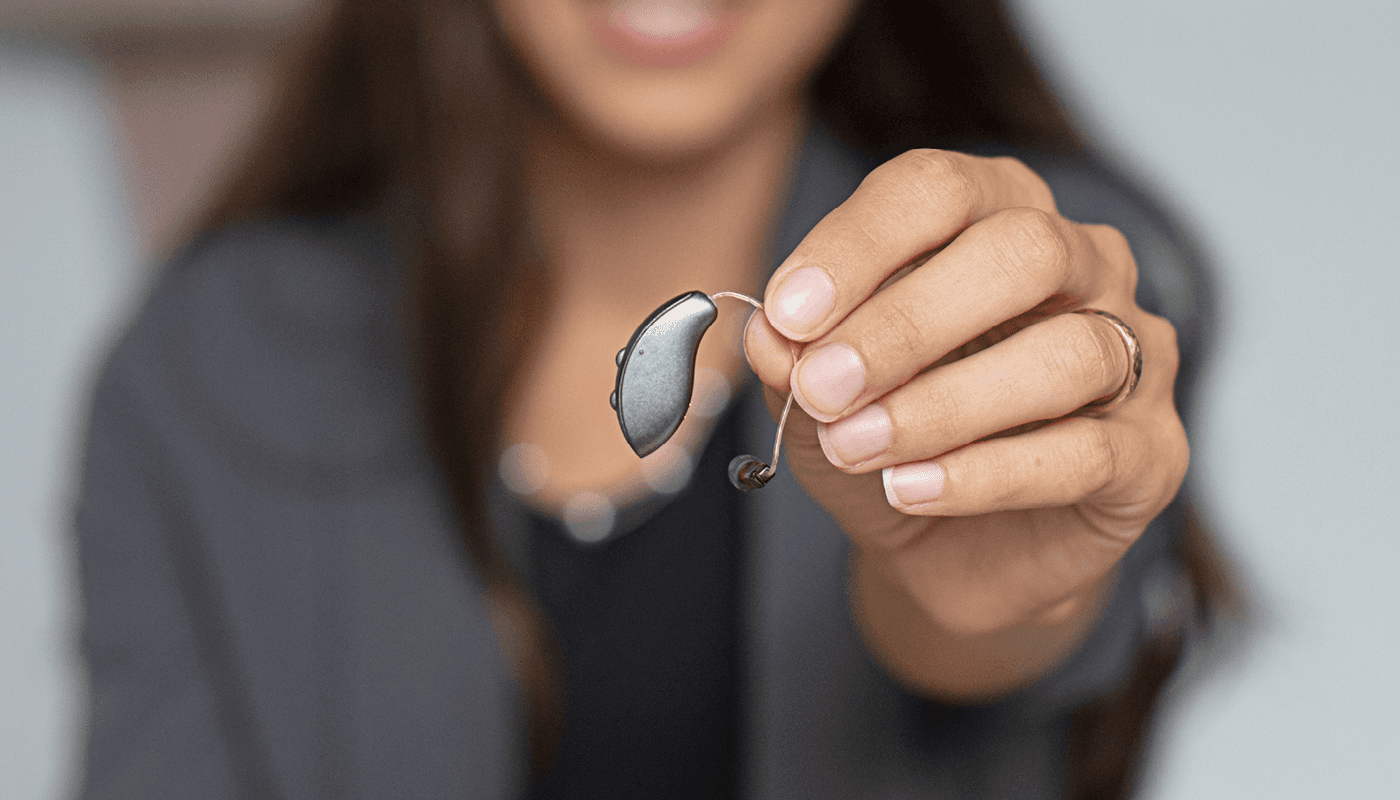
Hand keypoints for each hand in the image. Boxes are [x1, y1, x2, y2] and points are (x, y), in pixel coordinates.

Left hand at [743, 150, 1186, 697]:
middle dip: (908, 321)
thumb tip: (769, 339)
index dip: (859, 246)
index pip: (938, 190)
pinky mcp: (1152, 452)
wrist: (947, 551)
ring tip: (858, 447)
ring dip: (946, 403)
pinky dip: (987, 473)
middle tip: (823, 387)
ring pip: (1069, 352)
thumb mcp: (818, 398)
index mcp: (996, 215)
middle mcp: (1082, 265)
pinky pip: (1088, 450)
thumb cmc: (889, 440)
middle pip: (1021, 251)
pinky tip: (911, 490)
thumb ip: (795, 360)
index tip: (788, 314)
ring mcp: (1133, 354)